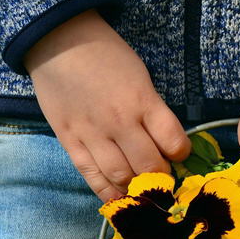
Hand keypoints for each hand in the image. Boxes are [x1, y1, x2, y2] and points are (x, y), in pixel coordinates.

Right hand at [24, 9, 190, 201]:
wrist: (58, 41)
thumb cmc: (106, 56)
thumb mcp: (140, 76)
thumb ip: (152, 110)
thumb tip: (165, 144)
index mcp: (142, 100)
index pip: (173, 141)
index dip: (181, 154)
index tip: (178, 154)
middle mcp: (120, 121)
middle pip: (149, 166)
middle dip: (161, 177)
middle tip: (162, 176)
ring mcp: (93, 133)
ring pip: (121, 176)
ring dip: (136, 188)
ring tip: (142, 188)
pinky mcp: (70, 141)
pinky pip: (91, 176)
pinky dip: (107, 192)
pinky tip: (118, 198)